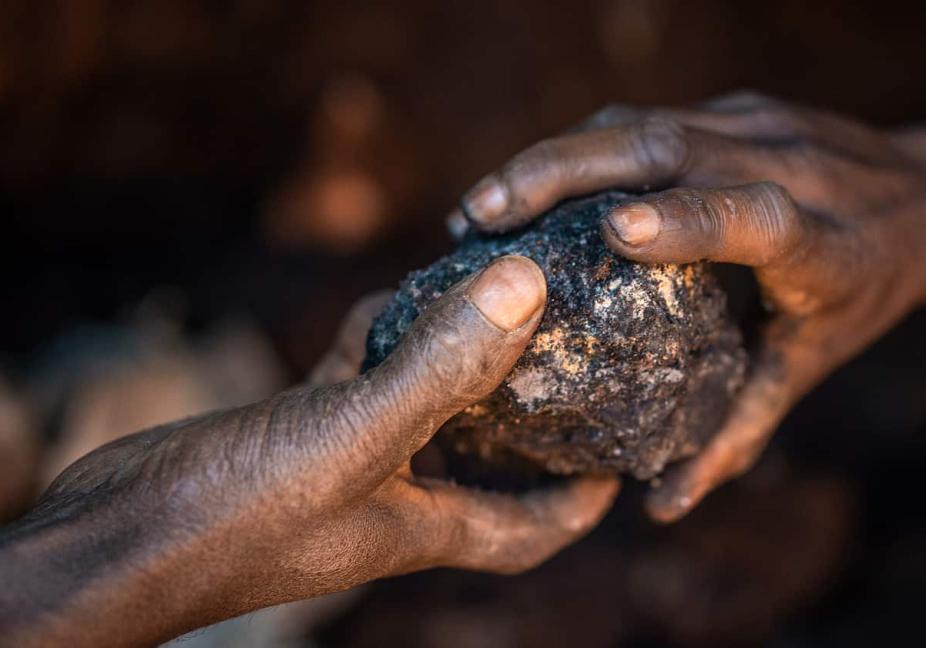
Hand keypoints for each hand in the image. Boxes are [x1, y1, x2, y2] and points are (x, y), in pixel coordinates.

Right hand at [0, 255, 618, 646]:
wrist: (107, 540)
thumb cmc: (233, 517)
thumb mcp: (353, 435)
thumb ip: (440, 366)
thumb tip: (526, 285)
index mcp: (426, 526)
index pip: (534, 528)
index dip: (585, 498)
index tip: (626, 447)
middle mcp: (394, 498)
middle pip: (489, 462)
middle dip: (532, 414)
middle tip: (575, 349)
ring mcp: (342, 463)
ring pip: (423, 407)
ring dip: (456, 359)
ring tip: (499, 303)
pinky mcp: (295, 430)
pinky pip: (359, 379)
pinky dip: (379, 341)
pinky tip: (396, 297)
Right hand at [448, 92, 925, 521]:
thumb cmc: (867, 289)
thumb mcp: (813, 361)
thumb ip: (742, 430)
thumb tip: (665, 505)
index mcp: (819, 239)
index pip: (752, 214)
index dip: (686, 218)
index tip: (615, 228)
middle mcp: (788, 164)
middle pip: (669, 146)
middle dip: (562, 172)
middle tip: (482, 216)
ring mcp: (759, 123)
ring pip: (643, 122)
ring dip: (553, 156)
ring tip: (481, 205)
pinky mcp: (737, 106)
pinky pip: (646, 118)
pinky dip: (580, 146)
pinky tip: (529, 182)